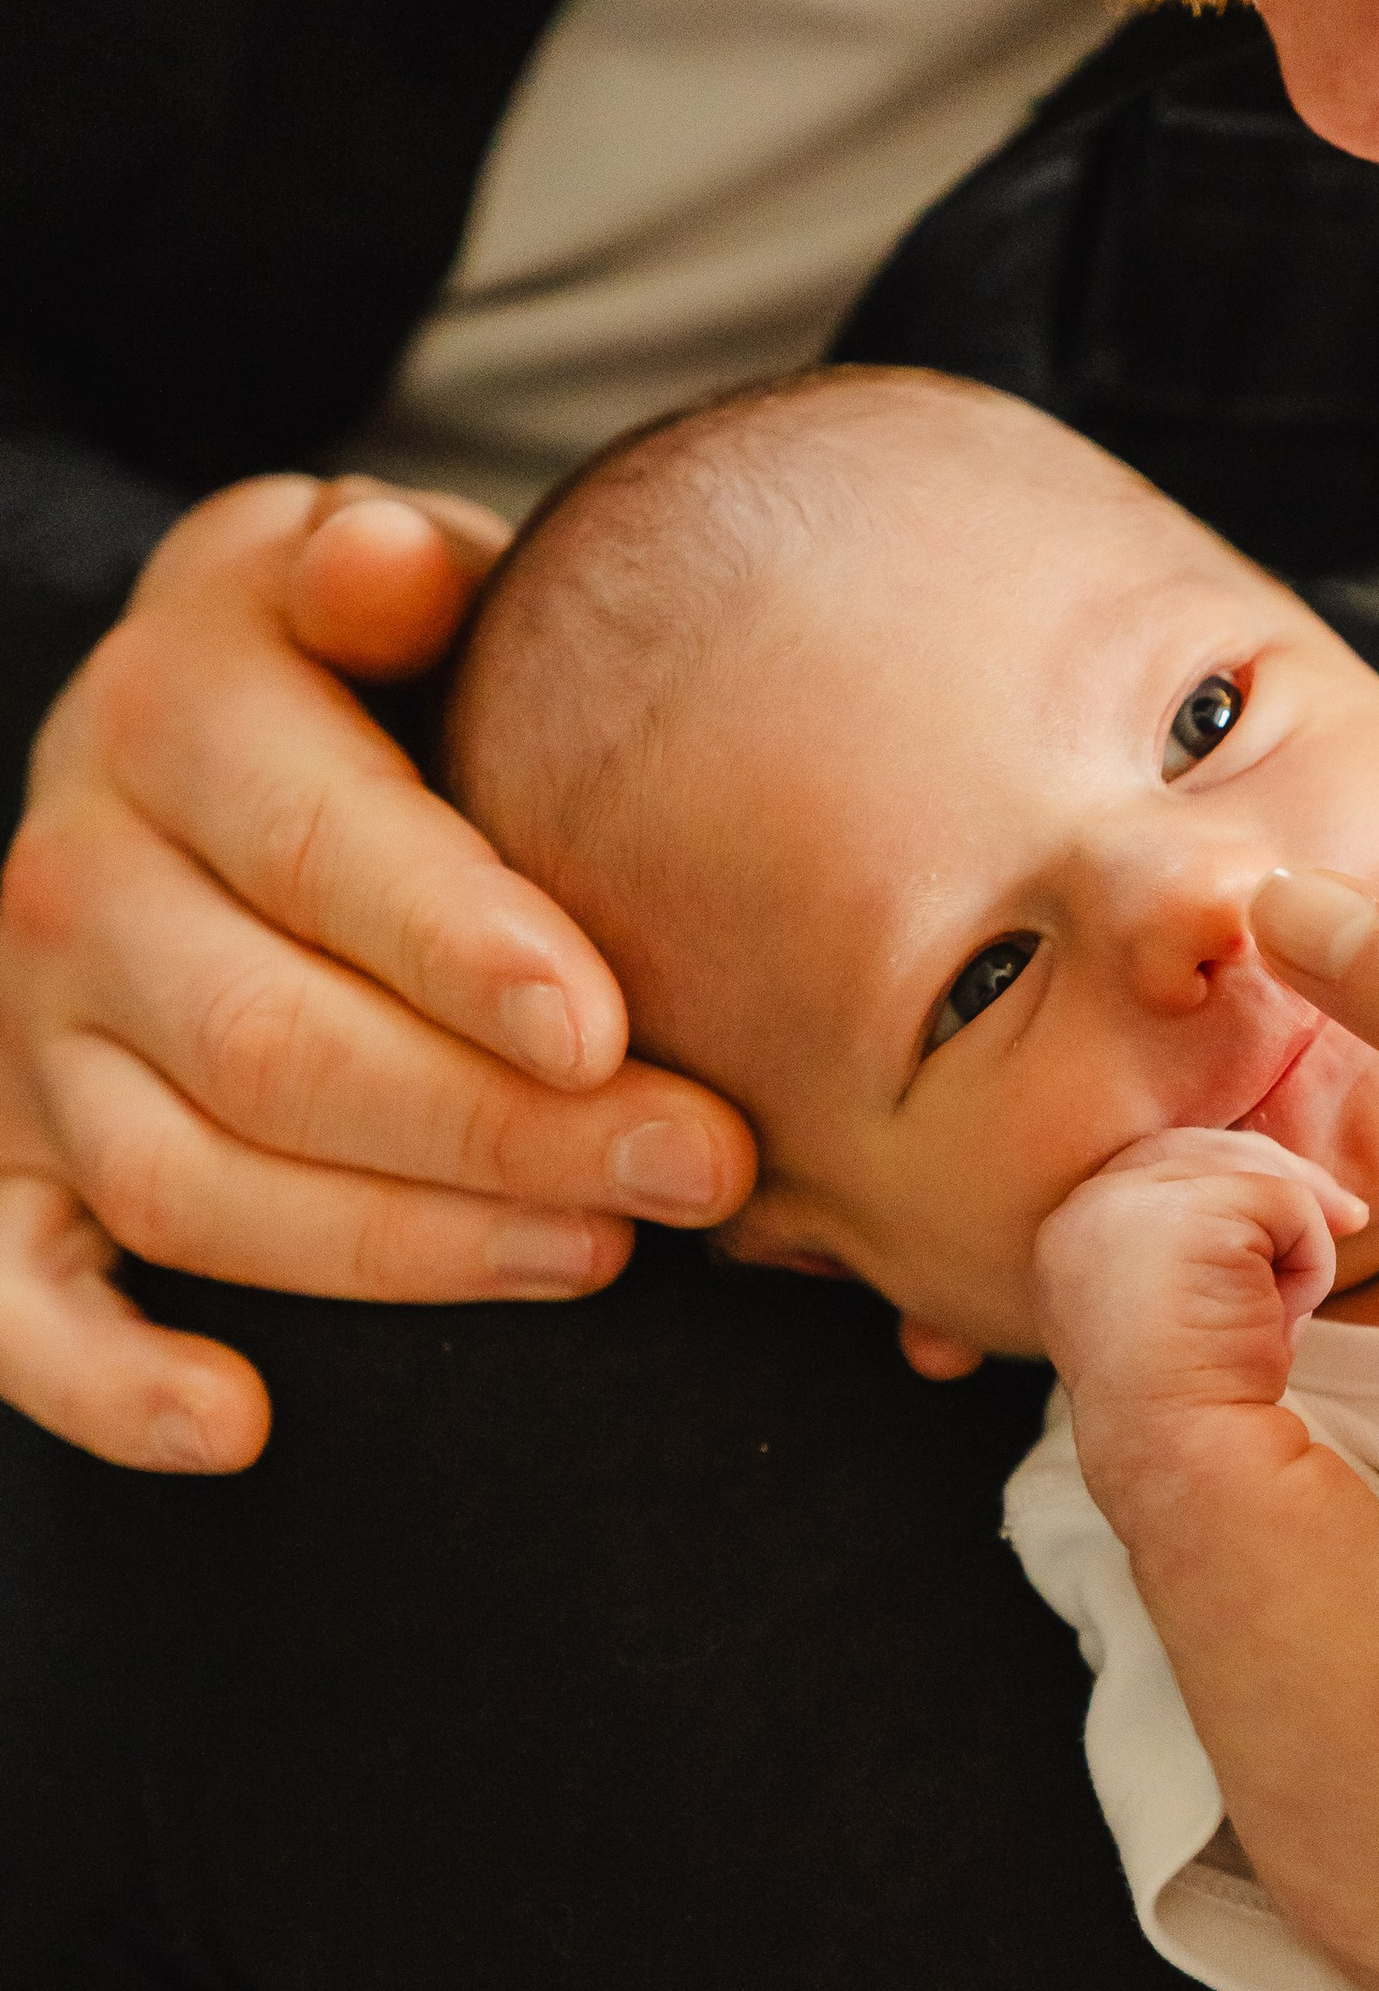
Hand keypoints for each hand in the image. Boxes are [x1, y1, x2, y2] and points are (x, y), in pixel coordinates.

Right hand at [0, 471, 757, 1471]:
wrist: (222, 730)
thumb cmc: (387, 676)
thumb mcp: (401, 582)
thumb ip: (410, 579)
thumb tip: (386, 564)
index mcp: (179, 708)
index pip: (317, 849)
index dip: (460, 948)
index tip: (603, 1026)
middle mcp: (74, 872)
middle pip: (273, 1042)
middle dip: (500, 1126)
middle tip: (697, 1167)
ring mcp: (28, 1033)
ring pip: (191, 1180)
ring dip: (399, 1247)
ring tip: (596, 1255)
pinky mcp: (9, 1160)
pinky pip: (12, 1297)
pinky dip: (106, 1381)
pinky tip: (238, 1426)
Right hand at [1032, 1125, 1366, 1512]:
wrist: (1186, 1455)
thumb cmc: (1192, 1402)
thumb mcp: (1179, 1306)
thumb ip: (1195, 1240)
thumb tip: (1294, 1190)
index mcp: (1068, 1237)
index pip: (1155, 1167)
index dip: (1228, 1177)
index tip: (1287, 1213)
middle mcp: (1084, 1208)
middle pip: (1202, 1148)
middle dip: (1281, 1178)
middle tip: (1349, 1217)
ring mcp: (1132, 1203)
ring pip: (1251, 1172)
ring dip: (1291, 1238)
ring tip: (1279, 1314)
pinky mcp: (1196, 1211)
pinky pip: (1290, 1205)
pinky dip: (1310, 1264)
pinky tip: (1281, 1322)